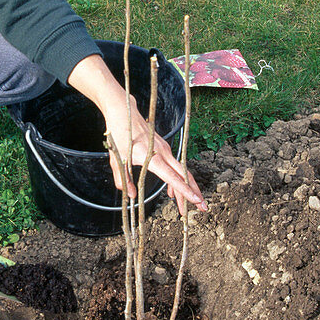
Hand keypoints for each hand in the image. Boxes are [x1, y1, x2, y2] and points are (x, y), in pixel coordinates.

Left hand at [102, 95, 205, 215]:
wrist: (124, 112)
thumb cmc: (119, 134)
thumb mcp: (116, 159)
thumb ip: (123, 179)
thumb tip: (131, 195)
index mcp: (153, 157)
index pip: (172, 177)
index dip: (184, 190)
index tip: (196, 200)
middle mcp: (163, 152)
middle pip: (183, 175)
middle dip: (194, 192)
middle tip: (203, 207)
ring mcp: (165, 149)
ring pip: (180, 171)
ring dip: (185, 188)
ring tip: (186, 207)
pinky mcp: (163, 148)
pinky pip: (174, 166)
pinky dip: (176, 180)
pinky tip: (171, 192)